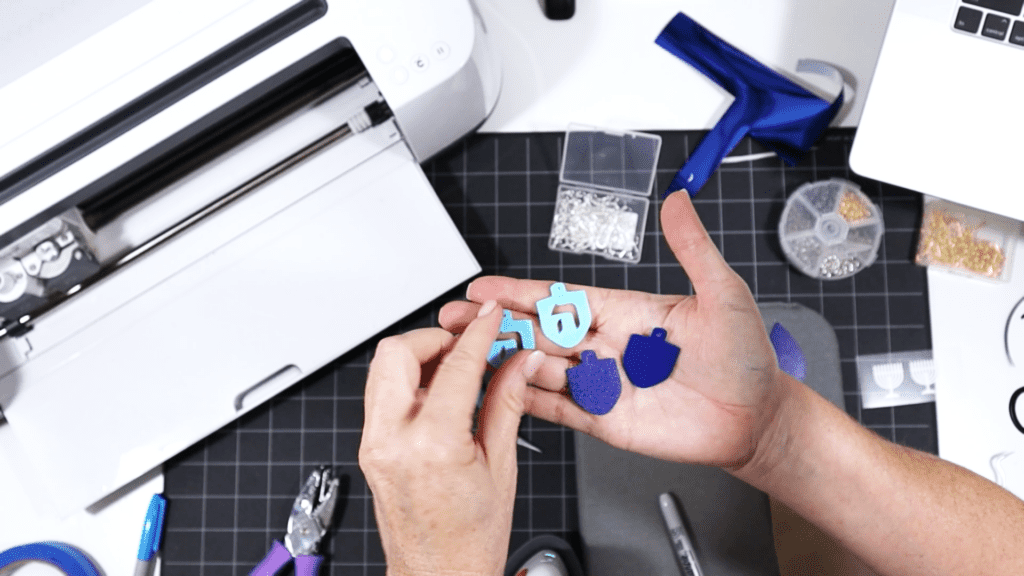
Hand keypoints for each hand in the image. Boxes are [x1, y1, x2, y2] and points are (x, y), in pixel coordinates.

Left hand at [359, 301, 545, 575]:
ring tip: (456, 369)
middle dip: (435, 337)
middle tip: (468, 345)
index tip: (492, 320)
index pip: (455, 366)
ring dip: (418, 357)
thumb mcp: (501, 466)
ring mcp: (375, 446)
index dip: (479, 335)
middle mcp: (393, 441)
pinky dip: (408, 381)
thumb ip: (507, 403)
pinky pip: (381, 395)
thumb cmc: (470, 540)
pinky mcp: (370, 450)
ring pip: (382, 369)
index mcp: (432, 446)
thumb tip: (520, 362)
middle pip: (396, 352)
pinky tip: (439, 394)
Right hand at [439, 192, 786, 469]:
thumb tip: (677, 200)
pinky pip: (560, 409)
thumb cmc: (745, 356)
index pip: (561, 297)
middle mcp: (606, 346)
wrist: (758, 418)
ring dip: (503, 359)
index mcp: (625, 311)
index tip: (485, 286)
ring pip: (540, 367)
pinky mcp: (606, 420)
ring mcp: (603, 384)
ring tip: (466, 353)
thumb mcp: (722, 293)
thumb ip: (691, 248)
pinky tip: (500, 392)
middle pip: (538, 330)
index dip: (521, 291)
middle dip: (495, 324)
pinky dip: (528, 401)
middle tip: (456, 318)